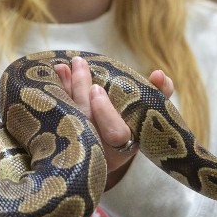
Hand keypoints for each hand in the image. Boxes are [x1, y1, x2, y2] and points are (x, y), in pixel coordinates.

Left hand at [53, 56, 173, 189]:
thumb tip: (159, 74)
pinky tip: (56, 74)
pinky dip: (56, 93)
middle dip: (80, 91)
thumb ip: (160, 93)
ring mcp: (81, 147)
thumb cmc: (136, 123)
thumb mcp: (150, 112)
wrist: (107, 150)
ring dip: (66, 89)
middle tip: (80, 66)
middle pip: (87, 121)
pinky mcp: (65, 141)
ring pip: (70, 118)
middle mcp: (101, 151)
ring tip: (65, 65)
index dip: (105, 112)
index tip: (96, 89)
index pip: (116, 133)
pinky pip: (59, 116)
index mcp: (125, 147)